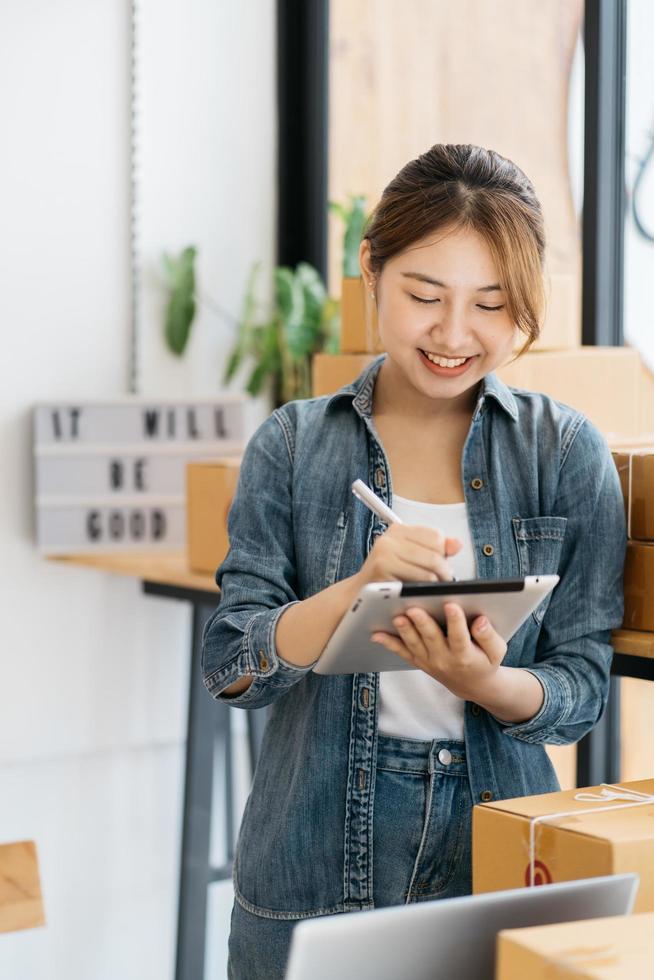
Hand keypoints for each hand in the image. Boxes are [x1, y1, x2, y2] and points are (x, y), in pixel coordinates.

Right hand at [355, 522, 461, 587]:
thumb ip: (435, 549)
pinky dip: (425, 591)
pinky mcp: (383, 573)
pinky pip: (418, 584)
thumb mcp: (410, 557)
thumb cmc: (388, 576)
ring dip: (437, 583)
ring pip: (429, 570)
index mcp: (397, 529)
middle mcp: (389, 538)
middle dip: (444, 571)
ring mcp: (384, 555)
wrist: (357, 594)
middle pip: (435, 553)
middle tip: (444, 581)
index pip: (435, 536)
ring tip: (434, 589)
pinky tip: (421, 594)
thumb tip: (458, 544)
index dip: (444, 553)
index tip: (443, 565)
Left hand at [371, 602, 506, 701]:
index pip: (460, 637)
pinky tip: (376, 634)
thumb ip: (489, 636)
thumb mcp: (497, 651)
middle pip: (432, 639)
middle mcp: (444, 659)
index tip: (451, 605)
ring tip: (397, 617)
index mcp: (465, 655)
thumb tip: (480, 620)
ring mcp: (429, 661)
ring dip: (404, 631)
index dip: (456, 622)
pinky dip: (389, 643)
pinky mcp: (419, 660)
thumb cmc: (485, 661)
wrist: (473, 685)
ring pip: (414, 644)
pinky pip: (402, 652)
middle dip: (423, 623)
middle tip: (414, 608)